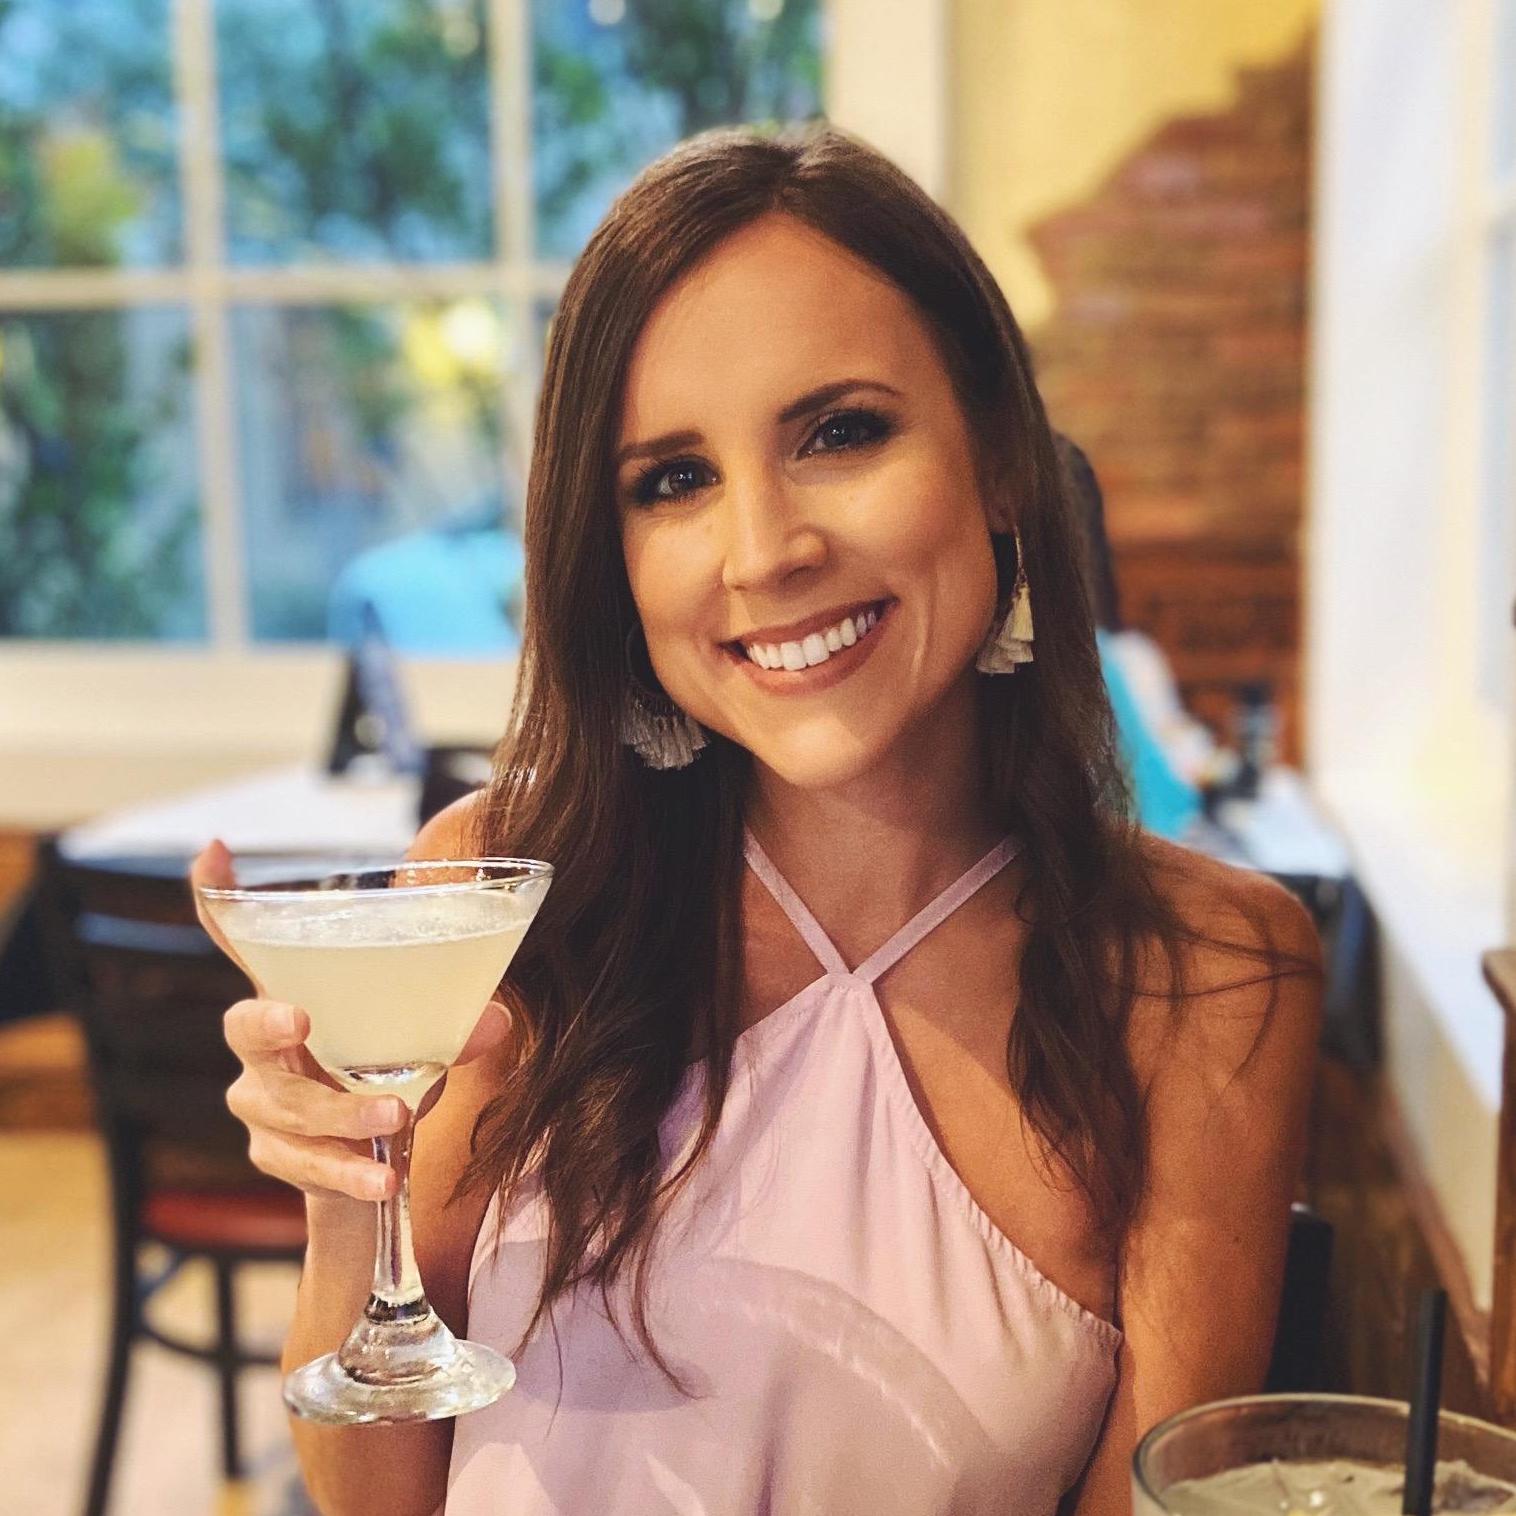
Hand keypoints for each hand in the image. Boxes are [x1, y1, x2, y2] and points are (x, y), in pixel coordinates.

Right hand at [190, 839, 512, 1202]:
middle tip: (303, 1021)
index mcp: (294, 994)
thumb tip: (496, 1020)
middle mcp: (262, 1048)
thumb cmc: (388, 1075)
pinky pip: (304, 1164)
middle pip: (243, 1026)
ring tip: (395, 1116)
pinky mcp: (276, 1156)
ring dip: (342, 1112)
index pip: (243, 940)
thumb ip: (453, 1027)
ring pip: (285, 1105)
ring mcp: (262, 1104)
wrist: (369, 1169)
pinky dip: (348, 1172)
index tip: (213, 852)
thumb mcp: (422, 1042)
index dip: (217, 896)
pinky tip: (384, 1177)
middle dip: (269, 1023)